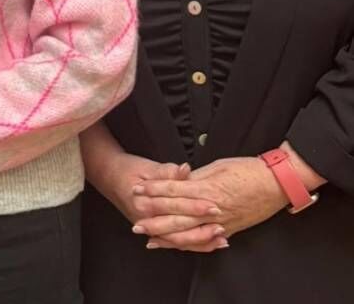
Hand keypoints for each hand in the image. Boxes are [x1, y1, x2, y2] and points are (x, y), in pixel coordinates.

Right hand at [103, 153, 226, 252]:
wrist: (108, 175)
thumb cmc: (128, 169)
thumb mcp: (147, 166)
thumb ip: (167, 171)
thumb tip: (185, 170)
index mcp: (145, 203)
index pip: (176, 207)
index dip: (196, 206)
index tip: (214, 204)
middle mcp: (147, 220)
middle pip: (179, 229)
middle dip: (203, 228)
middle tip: (223, 225)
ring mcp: (150, 228)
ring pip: (179, 241)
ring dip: (201, 242)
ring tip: (221, 240)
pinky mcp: (154, 231)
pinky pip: (176, 242)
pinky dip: (193, 244)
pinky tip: (208, 244)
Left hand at [134, 157, 286, 249]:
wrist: (276, 184)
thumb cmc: (247, 170)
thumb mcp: (217, 167)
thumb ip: (195, 177)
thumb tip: (178, 180)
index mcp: (207, 188)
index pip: (173, 190)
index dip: (153, 190)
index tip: (137, 189)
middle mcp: (211, 209)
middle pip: (176, 216)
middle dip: (154, 220)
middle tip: (136, 222)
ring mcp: (221, 222)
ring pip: (189, 233)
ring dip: (168, 237)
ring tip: (150, 239)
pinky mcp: (229, 230)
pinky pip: (205, 240)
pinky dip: (190, 244)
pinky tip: (178, 246)